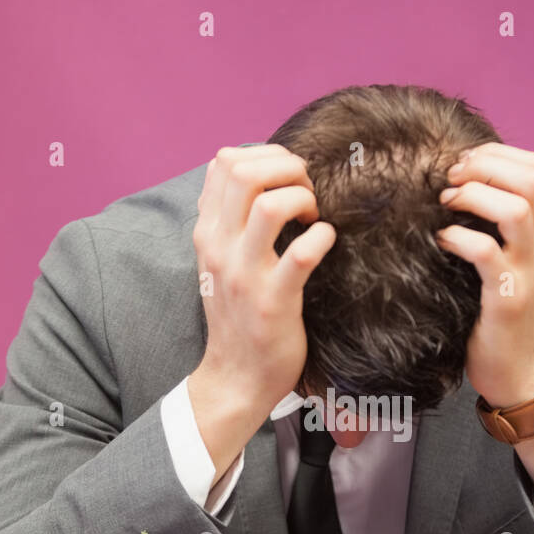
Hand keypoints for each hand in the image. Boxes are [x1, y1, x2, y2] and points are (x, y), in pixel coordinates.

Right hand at [187, 144, 335, 471]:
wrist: (236, 377)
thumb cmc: (239, 313)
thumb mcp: (219, 259)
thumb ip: (228, 218)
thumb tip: (243, 168)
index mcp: (207, 233)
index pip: (223, 163)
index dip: (265, 156)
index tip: (288, 178)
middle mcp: (220, 248)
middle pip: (243, 172)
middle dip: (286, 168)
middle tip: (307, 191)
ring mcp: (244, 275)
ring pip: (269, 206)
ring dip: (302, 198)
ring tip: (313, 216)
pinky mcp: (273, 302)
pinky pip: (302, 254)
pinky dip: (322, 238)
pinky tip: (326, 243)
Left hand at [436, 143, 533, 406]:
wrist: (515, 370)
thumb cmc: (499, 311)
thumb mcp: (508, 258)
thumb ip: (498, 223)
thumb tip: (459, 182)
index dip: (496, 155)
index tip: (462, 165)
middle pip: (532, 178)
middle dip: (485, 166)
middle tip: (451, 180)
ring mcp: (529, 271)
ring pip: (515, 209)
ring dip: (474, 196)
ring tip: (447, 204)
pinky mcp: (509, 298)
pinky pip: (486, 252)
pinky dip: (459, 238)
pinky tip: (442, 241)